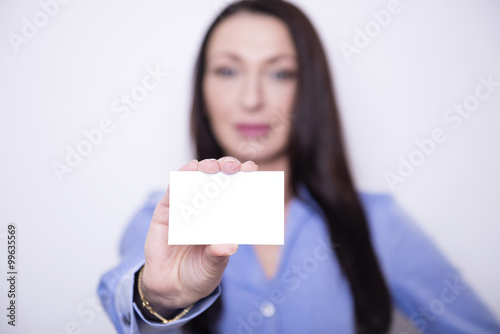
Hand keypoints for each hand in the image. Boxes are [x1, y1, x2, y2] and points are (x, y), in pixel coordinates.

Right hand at [140, 156, 257, 314]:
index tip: (251, 169)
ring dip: (204, 168)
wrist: (172, 288)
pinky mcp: (166, 211)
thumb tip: (230, 245)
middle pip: (217, 179)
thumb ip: (218, 254)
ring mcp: (186, 207)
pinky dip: (181, 177)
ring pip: (196, 179)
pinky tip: (189, 170)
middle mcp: (207, 208)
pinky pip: (173, 190)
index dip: (244, 178)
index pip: (236, 191)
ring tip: (212, 167)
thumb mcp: (214, 265)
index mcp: (224, 216)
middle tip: (233, 167)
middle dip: (226, 168)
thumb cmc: (199, 273)